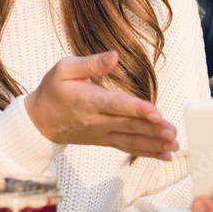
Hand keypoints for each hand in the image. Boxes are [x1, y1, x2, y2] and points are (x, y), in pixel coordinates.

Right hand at [24, 51, 177, 159]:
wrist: (38, 122)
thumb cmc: (52, 92)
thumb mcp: (64, 69)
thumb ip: (91, 62)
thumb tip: (114, 56)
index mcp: (88, 100)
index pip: (117, 106)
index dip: (137, 110)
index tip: (156, 113)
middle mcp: (96, 121)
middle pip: (129, 125)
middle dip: (153, 130)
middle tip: (173, 132)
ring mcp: (101, 134)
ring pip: (131, 140)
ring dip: (154, 144)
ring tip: (174, 147)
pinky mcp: (104, 141)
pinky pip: (128, 148)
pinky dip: (147, 152)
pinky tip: (164, 155)